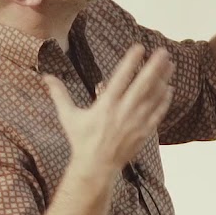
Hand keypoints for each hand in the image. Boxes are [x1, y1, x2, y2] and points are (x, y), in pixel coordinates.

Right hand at [42, 45, 173, 174]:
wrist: (96, 167)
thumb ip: (59, 94)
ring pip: (153, 97)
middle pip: (142, 85)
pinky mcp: (144, 132)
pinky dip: (164, 100)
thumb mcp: (68, 116)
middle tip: (163, 51)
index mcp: (105, 105)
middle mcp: (123, 111)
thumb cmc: (81, 140)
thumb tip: (45, 77)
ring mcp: (136, 122)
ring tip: (170, 64)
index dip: (131, 61)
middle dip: (154, 66)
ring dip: (162, 79)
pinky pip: (157, 113)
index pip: (121, 78)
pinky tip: (169, 88)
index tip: (140, 47)